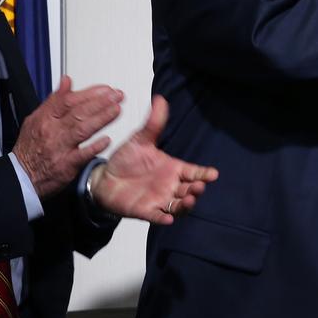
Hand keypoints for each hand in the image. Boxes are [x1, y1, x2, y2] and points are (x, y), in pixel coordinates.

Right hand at [14, 76, 122, 196]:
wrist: (22, 175)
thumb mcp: (36, 118)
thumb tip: (67, 81)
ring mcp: (59, 148)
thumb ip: (54, 99)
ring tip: (116, 110)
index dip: (89, 93)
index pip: (69, 100)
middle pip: (78, 112)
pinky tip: (107, 140)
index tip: (105, 89)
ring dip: (101, 118)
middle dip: (101, 102)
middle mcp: (53, 131)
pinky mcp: (66, 165)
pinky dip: (94, 147)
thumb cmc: (30, 147)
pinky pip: (81, 155)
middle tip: (117, 96)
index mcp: (46, 118)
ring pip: (82, 129)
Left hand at [89, 95, 219, 224]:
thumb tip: (161, 99)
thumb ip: (153, 123)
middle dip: (197, 189)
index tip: (213, 174)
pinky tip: (167, 219)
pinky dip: (163, 218)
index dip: (204, 174)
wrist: (104, 177)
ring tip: (190, 199)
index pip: (193, 172)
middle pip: (189, 190)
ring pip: (178, 206)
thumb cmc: (126, 159)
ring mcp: (159, 200)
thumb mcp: (140, 140)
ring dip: (186, 205)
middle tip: (200, 186)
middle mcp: (169, 186)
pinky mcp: (145, 211)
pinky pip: (157, 217)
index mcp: (173, 169)